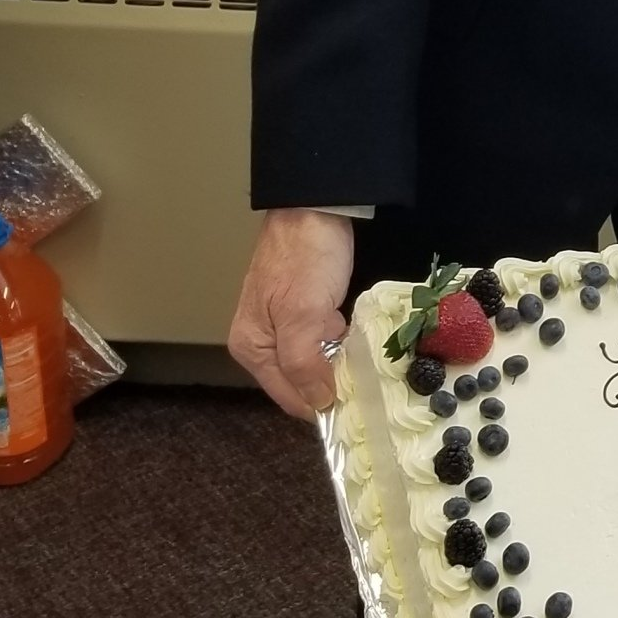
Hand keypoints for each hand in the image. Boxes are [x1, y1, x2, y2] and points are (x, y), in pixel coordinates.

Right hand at [228, 208, 355, 419]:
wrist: (314, 207)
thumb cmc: (304, 257)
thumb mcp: (302, 314)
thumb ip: (303, 363)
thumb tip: (318, 405)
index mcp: (250, 347)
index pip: (288, 398)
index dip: (322, 406)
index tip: (358, 410)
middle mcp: (262, 343)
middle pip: (301, 384)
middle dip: (332, 385)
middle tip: (367, 383)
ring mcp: (283, 327)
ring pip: (316, 365)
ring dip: (339, 365)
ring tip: (365, 361)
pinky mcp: (305, 313)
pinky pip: (324, 344)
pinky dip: (342, 345)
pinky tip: (357, 338)